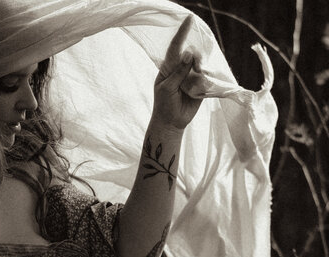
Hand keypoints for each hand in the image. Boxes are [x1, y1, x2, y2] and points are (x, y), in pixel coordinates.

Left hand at [153, 15, 203, 130]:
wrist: (171, 123)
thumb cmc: (164, 105)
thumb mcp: (167, 88)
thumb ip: (178, 72)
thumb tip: (189, 53)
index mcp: (168, 67)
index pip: (175, 47)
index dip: (182, 33)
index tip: (189, 19)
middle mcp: (181, 69)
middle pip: (192, 54)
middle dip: (195, 58)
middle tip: (197, 67)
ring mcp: (191, 77)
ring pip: (200, 65)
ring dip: (201, 69)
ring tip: (196, 81)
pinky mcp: (200, 86)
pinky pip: (207, 78)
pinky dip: (205, 81)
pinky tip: (199, 89)